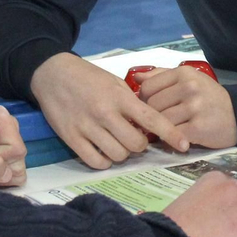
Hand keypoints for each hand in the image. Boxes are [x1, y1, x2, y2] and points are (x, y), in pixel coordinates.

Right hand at [30, 53, 189, 168]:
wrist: (53, 74)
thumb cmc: (88, 77)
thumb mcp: (115, 83)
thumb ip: (132, 102)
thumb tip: (150, 123)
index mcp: (120, 97)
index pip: (152, 119)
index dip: (171, 134)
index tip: (183, 145)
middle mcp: (105, 113)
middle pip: (136, 144)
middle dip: (140, 145)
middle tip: (134, 138)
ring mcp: (87, 127)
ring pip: (118, 155)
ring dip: (122, 153)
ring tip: (117, 143)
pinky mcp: (71, 138)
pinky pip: (96, 161)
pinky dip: (105, 161)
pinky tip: (104, 151)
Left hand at [138, 66, 236, 148]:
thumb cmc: (209, 97)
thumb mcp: (189, 79)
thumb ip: (162, 76)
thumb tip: (137, 77)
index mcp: (184, 73)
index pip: (148, 87)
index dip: (145, 100)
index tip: (153, 107)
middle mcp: (189, 87)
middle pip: (152, 105)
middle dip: (152, 116)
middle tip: (161, 122)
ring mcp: (194, 107)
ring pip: (160, 121)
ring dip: (161, 129)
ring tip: (170, 130)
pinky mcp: (198, 127)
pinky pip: (172, 135)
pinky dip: (171, 140)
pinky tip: (177, 139)